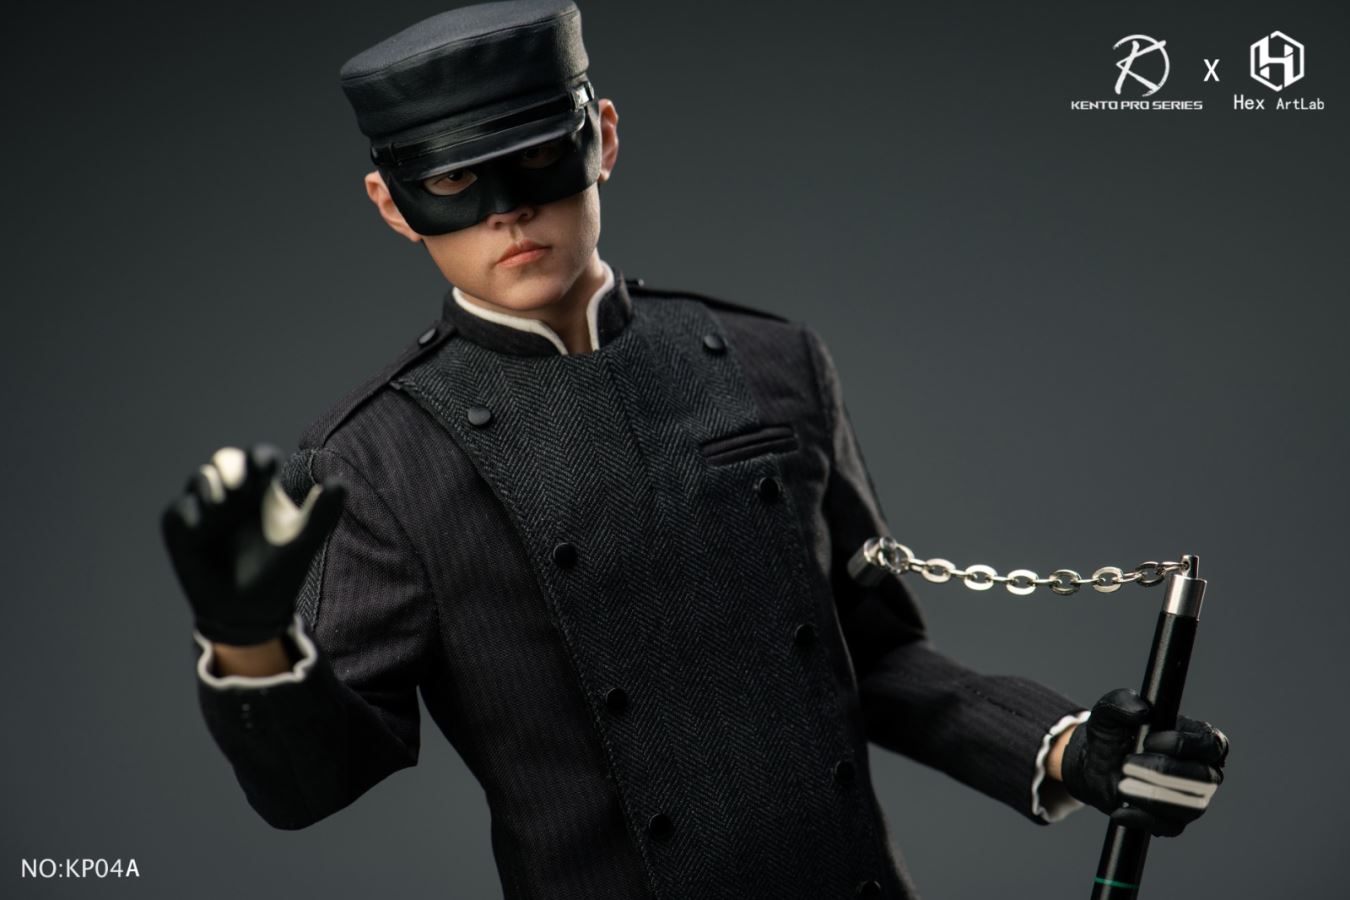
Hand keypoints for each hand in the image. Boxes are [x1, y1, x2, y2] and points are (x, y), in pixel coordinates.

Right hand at [161, 444, 344, 645]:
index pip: (258, 459)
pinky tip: (198, 524)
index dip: (259, 457)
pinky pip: (178, 512)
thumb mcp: (303, 543)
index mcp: (261, 490)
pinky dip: (187, 513)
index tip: (266, 466)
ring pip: (200, 480)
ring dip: (208, 484)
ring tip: (219, 501)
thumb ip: (322, 514)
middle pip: (225, 462)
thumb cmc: (280, 573)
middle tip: (240, 483)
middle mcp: (232, 495)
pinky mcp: (183, 531)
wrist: (252, 612)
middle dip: (229, 465)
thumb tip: (339, 482)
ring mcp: (206, 511)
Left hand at [1062, 688, 1227, 836]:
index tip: (1149, 741)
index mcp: (1197, 739)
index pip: (1212, 745)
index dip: (1184, 744)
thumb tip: (1141, 710)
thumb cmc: (1111, 732)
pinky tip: (1120, 809)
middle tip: (1127, 763)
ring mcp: (1191, 798)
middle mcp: (1202, 770)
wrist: (1092, 762)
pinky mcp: (1174, 820)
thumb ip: (1122, 702)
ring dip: (1152, 796)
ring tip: (1121, 785)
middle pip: (1203, 777)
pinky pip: (1170, 826)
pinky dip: (1142, 818)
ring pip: (1190, 805)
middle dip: (1162, 771)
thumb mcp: (1109, 710)